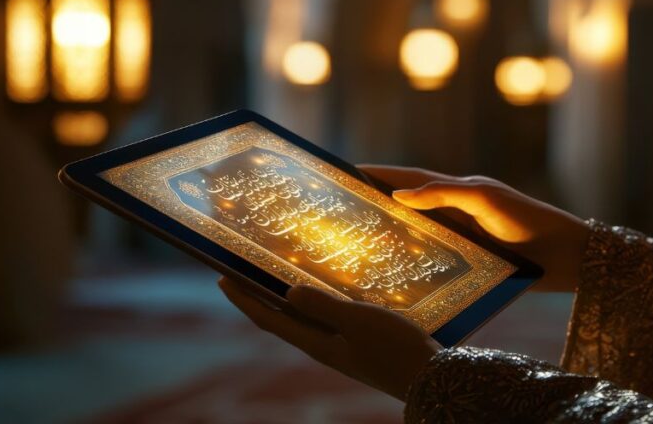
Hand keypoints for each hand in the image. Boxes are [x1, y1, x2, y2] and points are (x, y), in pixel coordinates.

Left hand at [219, 277, 440, 400]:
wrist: (430, 379)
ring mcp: (340, 349)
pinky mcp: (357, 347)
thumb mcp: (359, 320)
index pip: (268, 319)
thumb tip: (288, 292)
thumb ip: (324, 306)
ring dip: (283, 302)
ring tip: (276, 279)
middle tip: (242, 274)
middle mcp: (322, 348)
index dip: (244, 299)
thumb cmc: (396, 348)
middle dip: (258, 298)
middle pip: (279, 321)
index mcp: (316, 344)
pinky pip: (324, 323)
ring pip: (301, 322)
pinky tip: (323, 295)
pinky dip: (312, 306)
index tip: (222, 278)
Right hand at [359, 165, 589, 291]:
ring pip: (417, 237)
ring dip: (390, 239)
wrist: (566, 255)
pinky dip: (411, 264)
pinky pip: (432, 262)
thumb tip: (399, 195)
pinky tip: (394, 277)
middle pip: (407, 208)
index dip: (378, 176)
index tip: (346, 174)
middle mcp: (455, 213)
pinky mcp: (469, 264)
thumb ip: (444, 193)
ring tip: (358, 247)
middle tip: (341, 214)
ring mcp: (461, 239)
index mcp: (457, 191)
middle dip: (376, 208)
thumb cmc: (528, 220)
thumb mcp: (485, 200)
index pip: (408, 179)